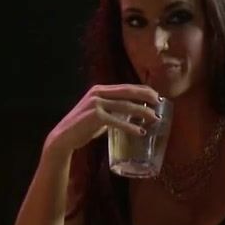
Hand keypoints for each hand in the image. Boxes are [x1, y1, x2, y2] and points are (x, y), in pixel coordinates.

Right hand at [44, 84, 160, 156]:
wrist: (63, 138)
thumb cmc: (84, 126)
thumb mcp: (101, 113)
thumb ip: (115, 110)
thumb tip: (136, 112)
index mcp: (100, 90)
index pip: (126, 87)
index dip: (144, 90)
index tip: (157, 96)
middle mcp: (98, 93)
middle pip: (128, 92)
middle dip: (147, 96)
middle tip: (160, 103)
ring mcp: (96, 104)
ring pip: (126, 106)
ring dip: (143, 112)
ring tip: (155, 119)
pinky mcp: (95, 117)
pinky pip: (118, 121)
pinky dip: (131, 127)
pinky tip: (140, 131)